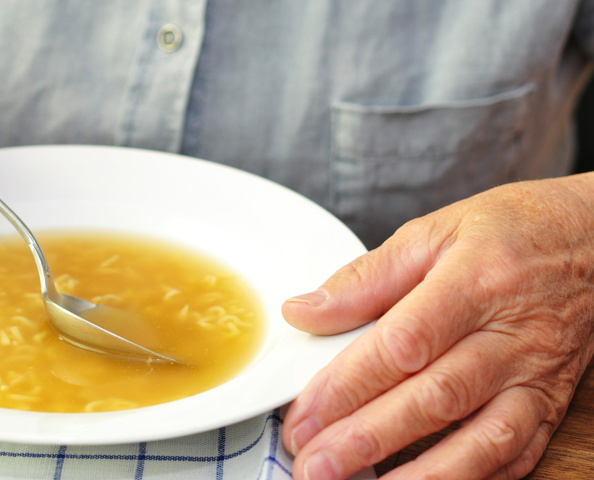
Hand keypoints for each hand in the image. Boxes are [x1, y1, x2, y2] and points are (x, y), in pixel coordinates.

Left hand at [281, 175, 593, 478]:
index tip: (304, 413)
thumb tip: (304, 312)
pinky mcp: (551, 401)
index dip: (349, 384)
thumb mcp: (433, 232)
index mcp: (474, 282)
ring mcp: (536, 375)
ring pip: (480, 438)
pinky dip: (471, 477)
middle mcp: (511, 336)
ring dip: (419, 475)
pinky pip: (517, 452)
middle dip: (367, 438)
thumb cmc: (512, 230)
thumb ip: (365, 278)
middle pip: (434, 398)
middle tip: (313, 465)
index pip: (403, 343)